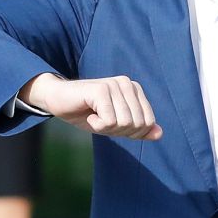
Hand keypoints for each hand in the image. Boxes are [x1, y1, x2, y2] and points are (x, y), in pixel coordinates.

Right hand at [21, 73, 161, 140]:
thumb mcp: (115, 125)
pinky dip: (97, 124)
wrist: (58, 101)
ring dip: (106, 128)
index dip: (130, 133)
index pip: (148, 123)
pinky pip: (109, 121)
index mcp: (135, 90)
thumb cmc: (87, 112)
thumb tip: (160, 134)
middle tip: (101, 120)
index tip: (111, 123)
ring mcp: (114, 84)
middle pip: (137, 125)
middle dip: (117, 131)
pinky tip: (89, 114)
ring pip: (124, 124)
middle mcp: (127, 84)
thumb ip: (138, 129)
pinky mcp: (101, 89)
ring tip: (94, 116)